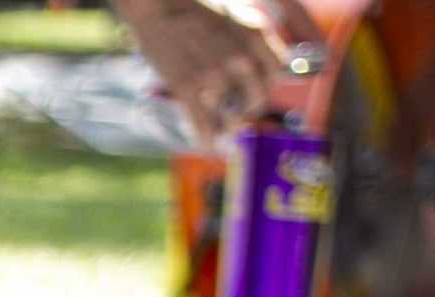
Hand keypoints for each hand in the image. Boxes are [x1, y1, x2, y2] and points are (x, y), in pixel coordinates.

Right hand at [113, 0, 311, 145]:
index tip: (258, 88)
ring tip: (223, 127)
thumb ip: (251, 40)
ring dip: (227, 125)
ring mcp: (212, 75)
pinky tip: (208, 144)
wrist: (157, 4)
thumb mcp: (235, 13)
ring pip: (231, 116)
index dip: (268, 84)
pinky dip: (207, 138)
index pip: (278, 73)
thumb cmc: (193, 6)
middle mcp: (239, 58)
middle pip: (257, 98)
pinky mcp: (186, 88)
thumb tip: (261, 66)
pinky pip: (203, 124)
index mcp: (255, 35)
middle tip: (239, 110)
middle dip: (249, 107)